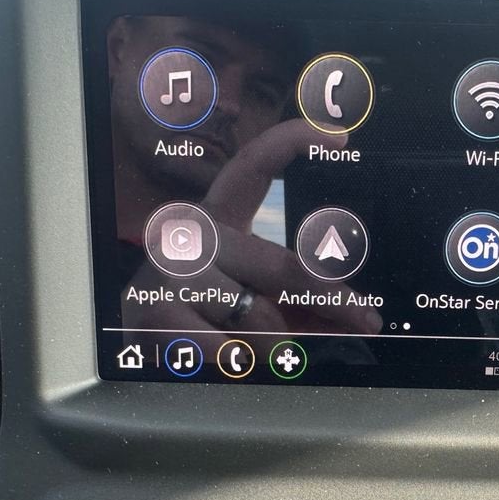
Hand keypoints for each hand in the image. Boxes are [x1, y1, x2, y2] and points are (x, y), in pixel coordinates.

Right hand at [122, 119, 382, 356]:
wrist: (132, 338)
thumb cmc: (204, 311)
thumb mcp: (255, 296)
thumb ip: (302, 301)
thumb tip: (360, 317)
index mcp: (219, 215)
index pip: (253, 166)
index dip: (294, 142)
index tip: (338, 137)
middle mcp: (193, 230)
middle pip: (283, 267)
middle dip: (332, 301)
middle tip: (365, 321)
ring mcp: (171, 267)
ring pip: (259, 317)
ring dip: (273, 347)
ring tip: (258, 352)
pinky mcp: (154, 306)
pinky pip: (224, 346)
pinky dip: (234, 362)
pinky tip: (220, 358)